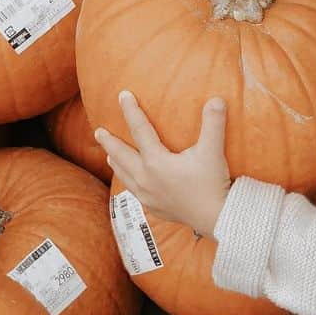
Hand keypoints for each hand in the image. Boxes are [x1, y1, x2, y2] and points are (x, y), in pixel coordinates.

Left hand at [95, 92, 231, 237]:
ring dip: (115, 163)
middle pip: (121, 155)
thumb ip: (213, 123)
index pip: (139, 130)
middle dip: (109, 142)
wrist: (216, 218)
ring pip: (124, 175)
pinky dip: (128, 182)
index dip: (131, 111)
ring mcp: (147, 195)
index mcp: (156, 161)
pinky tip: (132, 182)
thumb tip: (217, 99)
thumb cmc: (212, 183)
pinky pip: (134, 192)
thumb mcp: (213, 151)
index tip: (122, 95)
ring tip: (108, 156)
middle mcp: (146, 178)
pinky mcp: (153, 208)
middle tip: (98, 131)